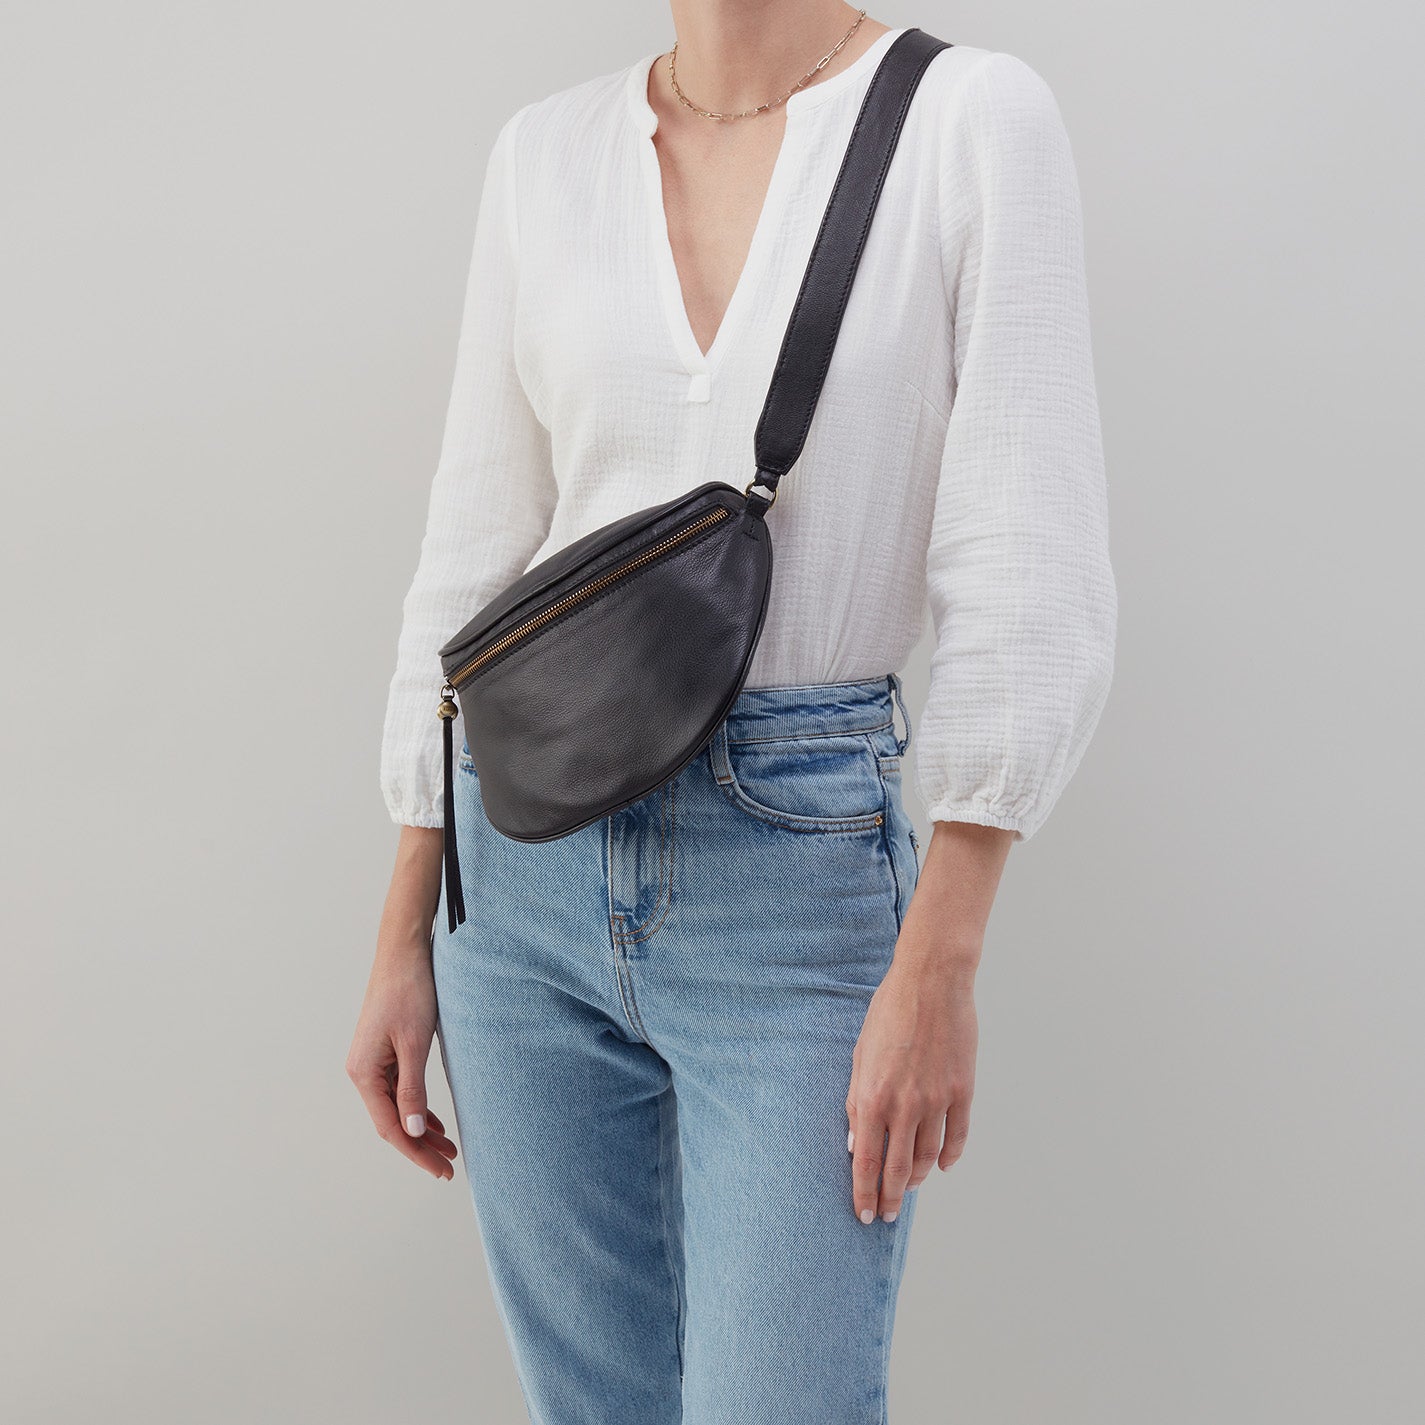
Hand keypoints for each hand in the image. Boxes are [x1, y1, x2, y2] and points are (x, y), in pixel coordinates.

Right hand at [347, 942, 458, 1181]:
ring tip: (448, 1148)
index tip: (442, 1169)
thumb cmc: (409, 991)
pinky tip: (433, 1121)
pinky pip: (398, 1090)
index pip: (391, 1127)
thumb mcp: (415, 1043)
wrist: (404, 952)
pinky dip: (417, 1107)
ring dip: (420, 1129)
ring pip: (397, 1107)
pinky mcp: (383, 1052)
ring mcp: (371, 1062)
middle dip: (420, 1146)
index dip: (416, 1152)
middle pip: (392, 1122)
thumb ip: (413, 1089)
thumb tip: (414, 1131)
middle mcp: (362, 1071)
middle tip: (450, 1166)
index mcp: (364, 1073)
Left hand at [845, 819, 1009, 1221]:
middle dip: (889, 1198)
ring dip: (916, 1179)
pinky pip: (956, 1137)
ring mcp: (937, 1100)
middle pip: (896, 1169)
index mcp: (872, 1096)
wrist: (931, 982)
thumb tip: (855, 1142)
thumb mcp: (860, 1055)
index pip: (865, 1161)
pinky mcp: (963, 1091)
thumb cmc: (888, 1013)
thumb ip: (856, 1101)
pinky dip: (948, 1157)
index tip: (863, 1214)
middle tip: (886, 1216)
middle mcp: (904, 1105)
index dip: (863, 1193)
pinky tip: (939, 1166)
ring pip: (927, 1158)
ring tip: (908, 1188)